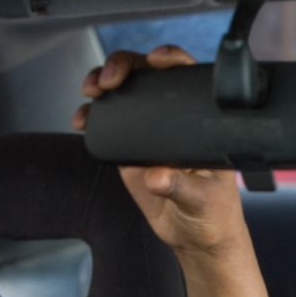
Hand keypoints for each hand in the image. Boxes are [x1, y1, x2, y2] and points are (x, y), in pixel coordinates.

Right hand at [72, 45, 246, 260]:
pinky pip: (106, 123)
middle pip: (148, 76)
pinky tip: (82, 120)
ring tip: (92, 92)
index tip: (156, 60)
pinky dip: (90, 115)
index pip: (189, 78)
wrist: (195, 237)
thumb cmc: (213, 215)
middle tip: (109, 81)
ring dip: (101, 82)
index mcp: (202, 124)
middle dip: (124, 66)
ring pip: (123, 93)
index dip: (172, 59)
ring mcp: (149, 132)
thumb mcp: (203, 201)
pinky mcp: (129, 149)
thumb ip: (182, 188)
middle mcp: (175, 120)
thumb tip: (156, 176)